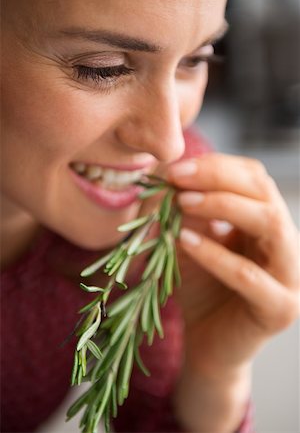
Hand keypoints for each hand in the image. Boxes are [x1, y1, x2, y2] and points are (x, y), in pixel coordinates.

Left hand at [167, 153, 298, 376]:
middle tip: (176, 177)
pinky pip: (248, 275)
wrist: (206, 344)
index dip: (216, 166)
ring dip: (223, 205)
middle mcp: (285, 243)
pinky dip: (215, 254)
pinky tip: (184, 241)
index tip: (176, 168)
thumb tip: (170, 178)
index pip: (254, 177)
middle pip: (264, 192)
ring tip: (183, 202)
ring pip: (269, 223)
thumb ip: (185, 213)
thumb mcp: (189, 242)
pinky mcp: (279, 308)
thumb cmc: (200, 289)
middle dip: (218, 178)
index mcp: (267, 222)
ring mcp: (289, 276)